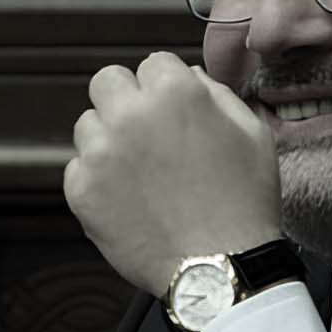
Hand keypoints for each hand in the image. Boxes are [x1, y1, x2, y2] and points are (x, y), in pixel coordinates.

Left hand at [63, 50, 281, 296]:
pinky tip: (128, 199)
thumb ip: (216, 94)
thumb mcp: (252, 133)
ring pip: (88, 125)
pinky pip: (78, 168)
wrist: (221, 267)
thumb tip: (186, 76)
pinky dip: (97, 180)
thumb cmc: (244, 202)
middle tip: (145, 132)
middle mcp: (130, 114)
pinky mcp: (81, 189)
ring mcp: (100, 152)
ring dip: (109, 140)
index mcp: (174, 92)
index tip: (174, 111)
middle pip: (106, 81)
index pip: (153, 64)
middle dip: (125, 99)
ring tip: (140, 173)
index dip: (166, 87)